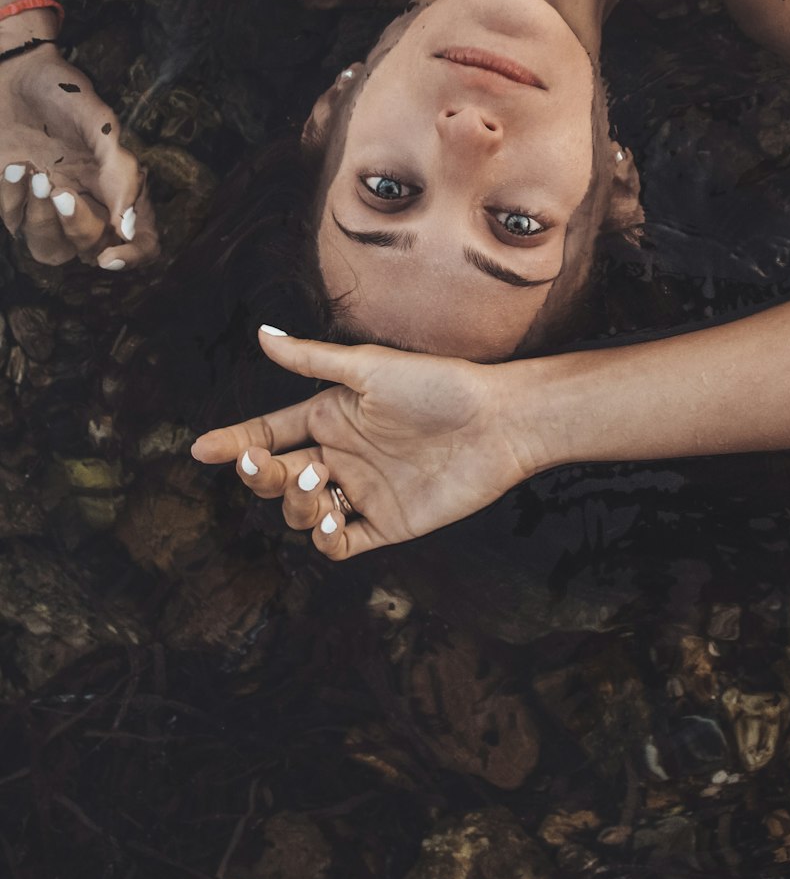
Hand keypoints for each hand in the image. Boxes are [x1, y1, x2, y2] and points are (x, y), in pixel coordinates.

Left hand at [0, 42, 157, 267]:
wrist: (14, 73)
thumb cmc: (63, 92)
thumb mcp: (99, 123)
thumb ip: (119, 172)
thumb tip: (127, 226)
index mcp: (118, 186)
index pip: (141, 238)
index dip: (133, 256)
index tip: (110, 257)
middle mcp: (89, 202)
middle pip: (93, 249)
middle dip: (78, 227)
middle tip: (60, 192)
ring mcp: (50, 206)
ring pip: (50, 249)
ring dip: (40, 221)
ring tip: (32, 175)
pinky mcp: (16, 202)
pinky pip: (14, 223)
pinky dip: (12, 198)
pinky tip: (13, 167)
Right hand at [190, 331, 536, 558]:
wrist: (497, 422)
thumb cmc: (438, 385)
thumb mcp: (370, 368)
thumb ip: (313, 360)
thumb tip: (262, 334)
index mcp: (331, 417)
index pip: (270, 433)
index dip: (236, 442)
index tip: (202, 449)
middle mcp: (341, 455)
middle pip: (278, 476)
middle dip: (261, 475)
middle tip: (266, 465)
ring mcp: (363, 492)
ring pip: (303, 512)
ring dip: (297, 504)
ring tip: (319, 482)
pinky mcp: (388, 524)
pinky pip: (342, 544)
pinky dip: (326, 540)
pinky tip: (330, 523)